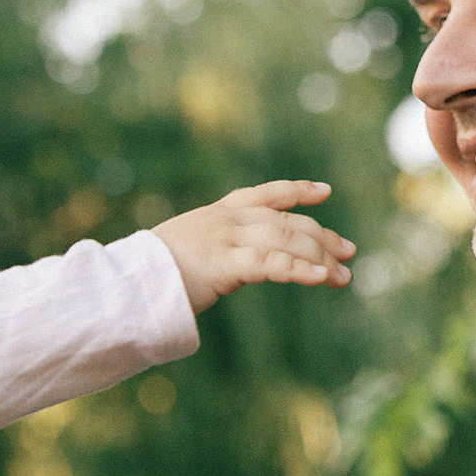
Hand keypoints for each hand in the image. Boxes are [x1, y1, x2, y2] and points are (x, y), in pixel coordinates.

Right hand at [151, 180, 354, 312]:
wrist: (125, 283)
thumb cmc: (149, 274)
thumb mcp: (183, 251)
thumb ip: (210, 251)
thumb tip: (225, 266)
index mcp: (216, 214)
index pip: (265, 194)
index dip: (297, 191)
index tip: (324, 193)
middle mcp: (226, 220)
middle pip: (287, 222)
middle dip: (322, 237)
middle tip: (349, 252)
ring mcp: (226, 239)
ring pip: (287, 242)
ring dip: (321, 258)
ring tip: (344, 276)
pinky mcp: (226, 265)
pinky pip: (273, 265)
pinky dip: (302, 270)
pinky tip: (322, 278)